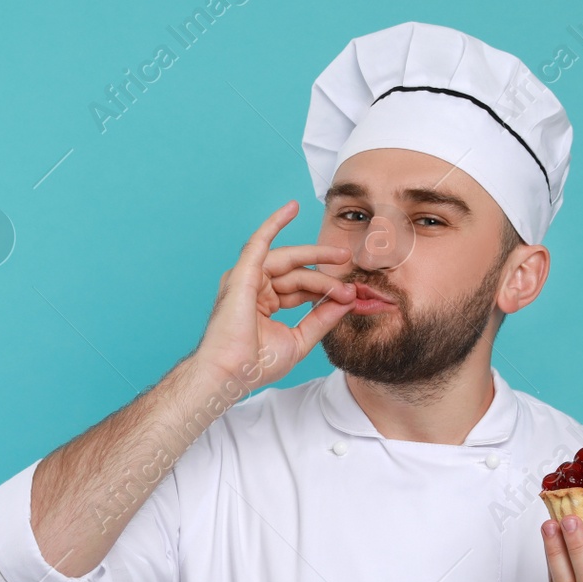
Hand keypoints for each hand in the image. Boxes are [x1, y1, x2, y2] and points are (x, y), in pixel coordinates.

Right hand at [192, 200, 355, 392]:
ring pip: (289, 262)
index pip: (300, 289)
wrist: (232, 373)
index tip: (350, 296)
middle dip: (325, 272)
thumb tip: (347, 300)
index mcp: (264, 304)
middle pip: (297, 273)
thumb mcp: (300, 339)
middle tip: (349, 266)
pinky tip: (292, 207)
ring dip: (316, 258)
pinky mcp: (242, 273)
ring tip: (341, 257)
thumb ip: (322, 318)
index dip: (325, 290)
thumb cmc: (256, 365)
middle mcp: (254, 287)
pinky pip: (260, 240)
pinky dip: (275, 223)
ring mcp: (246, 279)